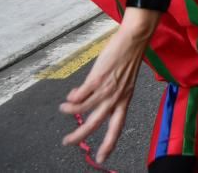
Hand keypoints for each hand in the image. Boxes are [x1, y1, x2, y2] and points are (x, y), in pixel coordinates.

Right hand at [59, 8, 159, 162]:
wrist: (134, 40)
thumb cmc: (129, 58)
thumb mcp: (124, 82)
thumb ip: (110, 94)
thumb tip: (85, 100)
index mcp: (125, 100)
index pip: (117, 127)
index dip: (109, 144)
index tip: (102, 158)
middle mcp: (116, 98)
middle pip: (95, 123)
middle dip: (79, 136)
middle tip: (66, 142)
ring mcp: (107, 88)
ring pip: (84, 109)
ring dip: (70, 111)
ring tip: (63, 108)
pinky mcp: (98, 78)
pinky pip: (80, 95)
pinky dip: (72, 98)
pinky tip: (69, 96)